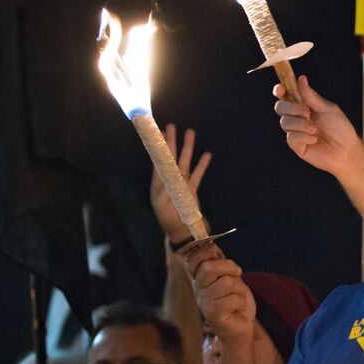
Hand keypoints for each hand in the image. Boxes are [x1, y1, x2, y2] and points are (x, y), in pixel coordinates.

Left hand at [152, 124, 211, 242]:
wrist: (185, 238)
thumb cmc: (172, 224)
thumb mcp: (165, 207)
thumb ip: (167, 190)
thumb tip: (168, 174)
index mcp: (159, 186)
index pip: (158, 161)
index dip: (158, 147)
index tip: (157, 132)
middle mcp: (169, 183)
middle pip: (171, 158)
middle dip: (171, 142)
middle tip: (171, 126)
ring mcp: (181, 186)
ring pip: (185, 163)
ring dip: (188, 148)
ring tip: (190, 132)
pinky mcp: (191, 192)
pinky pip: (197, 175)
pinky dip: (201, 165)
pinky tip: (206, 154)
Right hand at [185, 244, 254, 343]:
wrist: (240, 329)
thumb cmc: (235, 302)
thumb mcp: (229, 277)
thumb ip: (220, 263)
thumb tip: (210, 245)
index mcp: (200, 279)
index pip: (192, 259)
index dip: (204, 252)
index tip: (217, 253)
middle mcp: (199, 290)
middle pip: (208, 267)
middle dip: (229, 267)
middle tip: (237, 274)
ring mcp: (205, 303)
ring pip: (226, 282)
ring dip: (239, 288)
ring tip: (237, 297)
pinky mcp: (214, 315)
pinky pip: (233, 298)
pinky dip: (241, 301)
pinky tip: (236, 308)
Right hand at [273, 76, 363, 176]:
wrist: (347, 150)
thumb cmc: (340, 128)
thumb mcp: (328, 109)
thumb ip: (312, 97)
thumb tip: (301, 79)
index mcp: (304, 106)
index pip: (286, 96)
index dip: (280, 91)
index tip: (280, 89)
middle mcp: (297, 118)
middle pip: (280, 107)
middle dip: (292, 107)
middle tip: (307, 112)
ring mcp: (296, 132)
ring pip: (285, 122)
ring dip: (301, 124)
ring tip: (315, 129)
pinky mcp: (296, 146)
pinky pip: (291, 137)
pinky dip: (304, 136)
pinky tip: (315, 140)